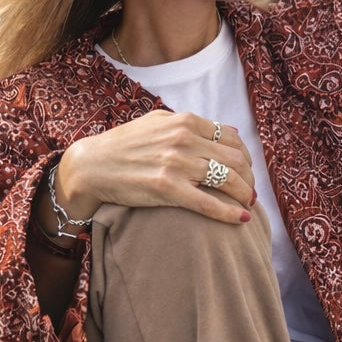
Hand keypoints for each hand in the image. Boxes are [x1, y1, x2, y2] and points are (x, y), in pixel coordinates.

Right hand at [56, 111, 256, 227]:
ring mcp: (176, 164)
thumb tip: (228, 132)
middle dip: (249, 177)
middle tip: (250, 191)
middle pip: (236, 159)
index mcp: (185, 121)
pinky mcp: (167, 189)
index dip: (246, 157)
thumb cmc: (125, 145)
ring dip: (245, 194)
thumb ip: (192, 125)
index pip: (232, 139)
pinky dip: (229, 213)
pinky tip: (242, 220)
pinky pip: (208, 203)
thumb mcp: (159, 122)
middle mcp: (184, 139)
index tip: (246, 171)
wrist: (92, 166)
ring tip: (248, 204)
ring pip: (228, 180)